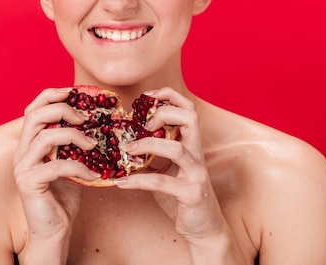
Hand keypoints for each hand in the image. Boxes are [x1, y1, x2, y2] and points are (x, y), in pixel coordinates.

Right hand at [13, 88, 99, 241]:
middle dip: (62, 110)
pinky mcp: (28, 182)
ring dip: (73, 136)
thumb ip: (76, 143)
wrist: (55, 230)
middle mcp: (22, 151)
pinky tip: (94, 175)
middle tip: (85, 117)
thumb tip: (100, 123)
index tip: (76, 92)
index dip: (53, 95)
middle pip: (34, 115)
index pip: (34, 108)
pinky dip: (79, 167)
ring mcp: (23, 166)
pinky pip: (55, 165)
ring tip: (93, 145)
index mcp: (30, 142)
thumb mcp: (72, 162)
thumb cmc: (64, 196)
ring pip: (44, 137)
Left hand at [114, 88, 232, 252]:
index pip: (188, 109)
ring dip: (148, 144)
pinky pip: (161, 182)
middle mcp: (197, 155)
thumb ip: (153, 156)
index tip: (147, 97)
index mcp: (192, 145)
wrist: (203, 228)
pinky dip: (138, 181)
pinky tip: (121, 183)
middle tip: (141, 125)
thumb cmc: (182, 197)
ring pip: (177, 149)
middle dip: (163, 113)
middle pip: (191, 118)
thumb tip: (124, 143)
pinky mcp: (191, 194)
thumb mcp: (166, 171)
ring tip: (127, 149)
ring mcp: (196, 174)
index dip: (169, 96)